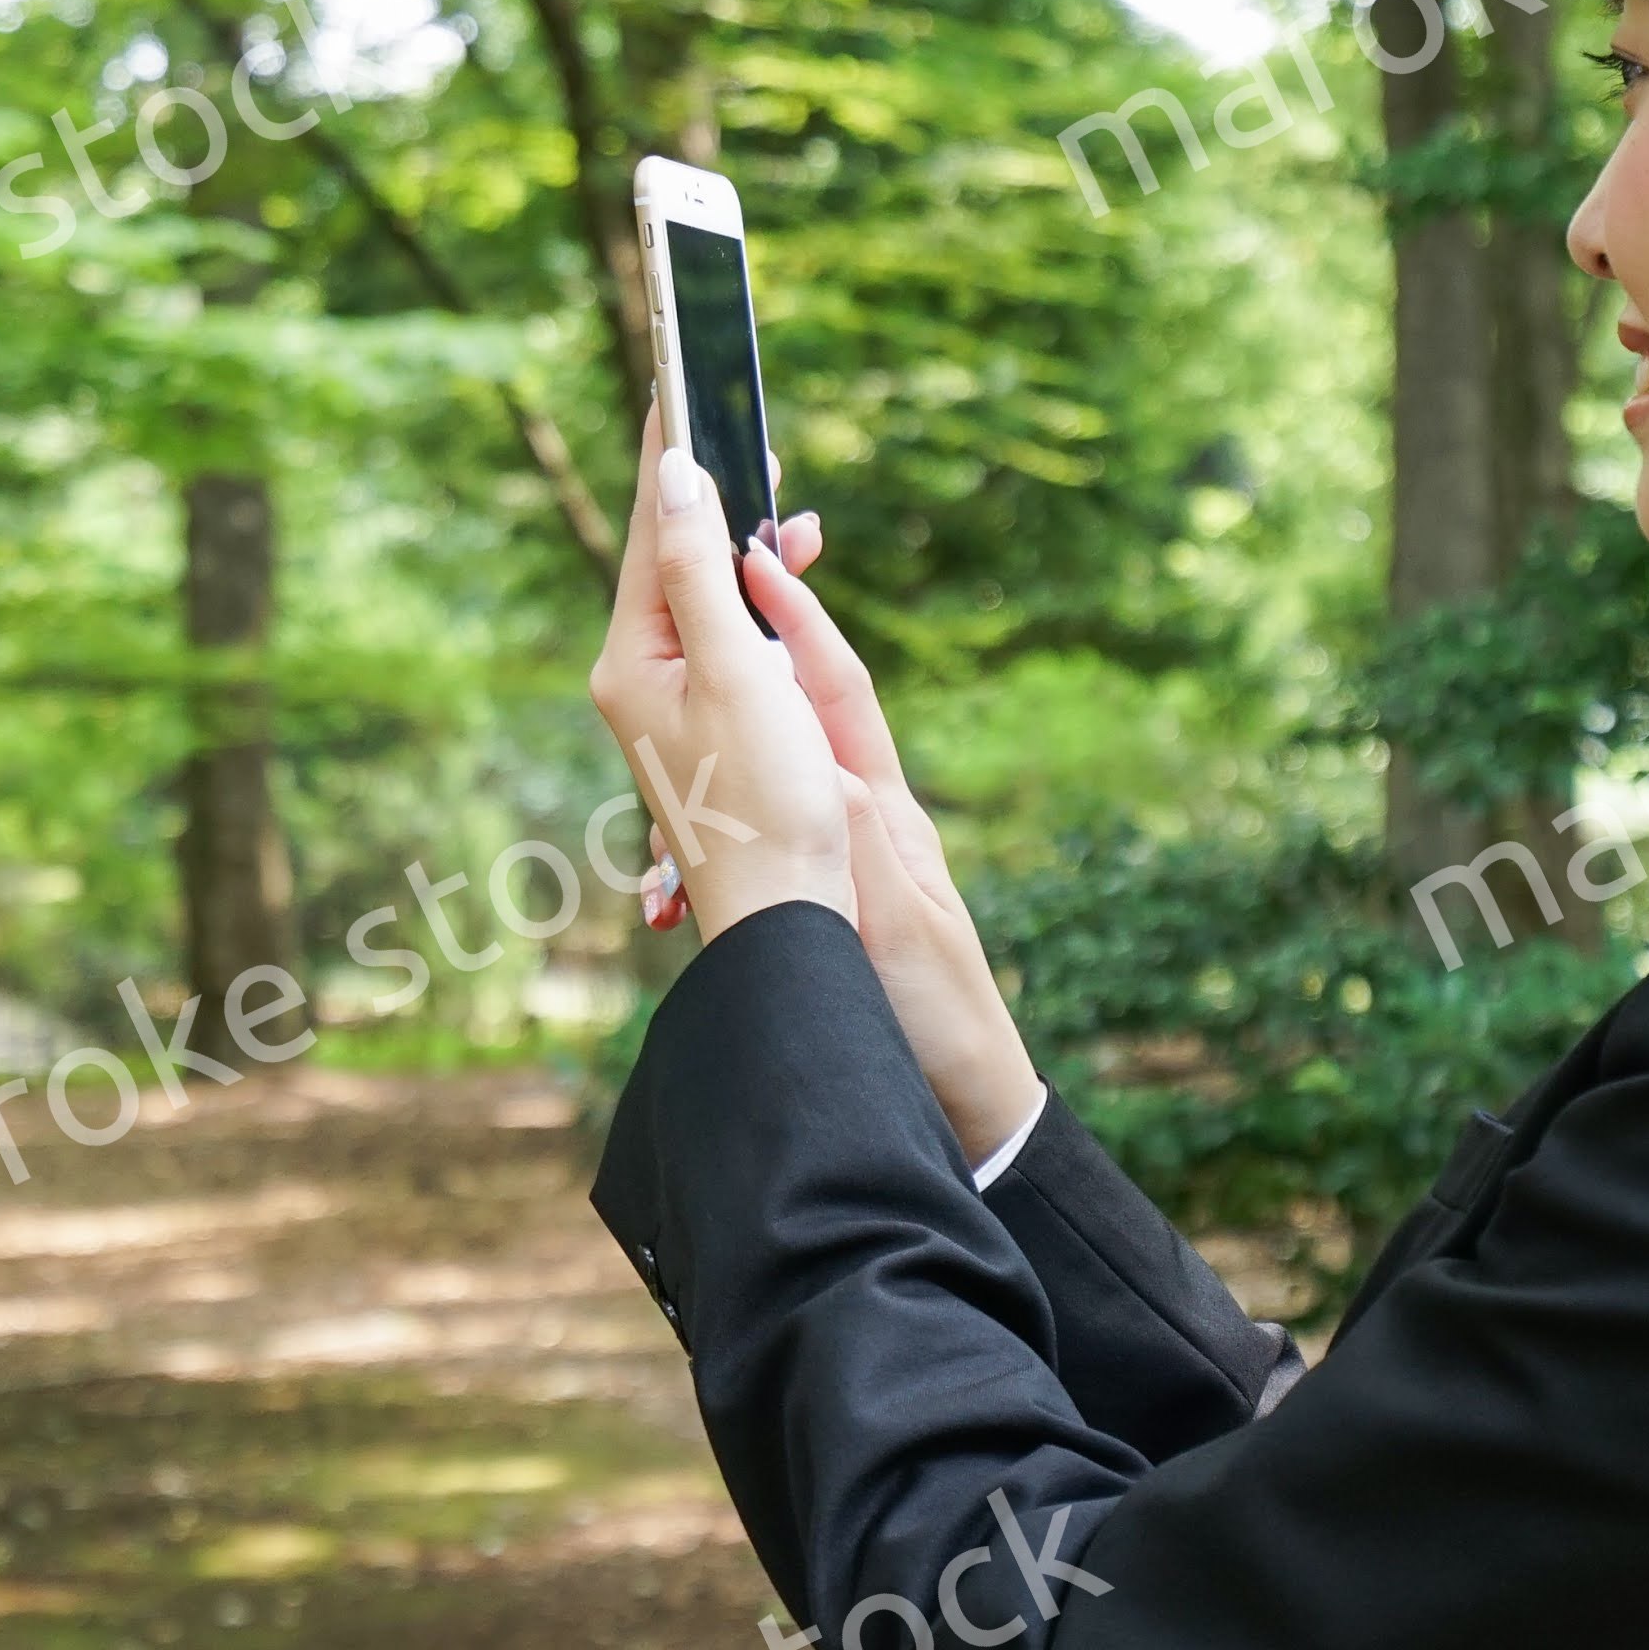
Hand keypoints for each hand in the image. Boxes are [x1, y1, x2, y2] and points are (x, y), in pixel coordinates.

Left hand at [588, 408, 859, 941]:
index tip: (675, 379)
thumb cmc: (765, 803)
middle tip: (749, 426)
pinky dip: (757, 598)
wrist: (788, 915)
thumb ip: (702, 572)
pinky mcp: (708, 720)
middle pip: (671, 556)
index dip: (669, 454)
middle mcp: (637, 674)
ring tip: (790, 511)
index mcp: (629, 659)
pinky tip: (787, 583)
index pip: (650, 530)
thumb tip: (678, 477)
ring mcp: (670, 699)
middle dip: (714, 493)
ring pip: (703, 593)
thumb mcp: (737, 672)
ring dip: (743, 546)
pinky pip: (726, 633)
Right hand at [742, 541, 1050, 1163]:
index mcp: (881, 810)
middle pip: (800, 700)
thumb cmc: (943, 1018)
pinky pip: (772, 813)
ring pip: (778, 752)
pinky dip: (730, 782)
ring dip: (732, 697)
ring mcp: (847, 852)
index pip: (836, 688)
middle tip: (708, 564)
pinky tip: (689, 791)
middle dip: (752, 629)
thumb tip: (824, 765)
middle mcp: (862, 817)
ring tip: (678, 653)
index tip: (753, 549)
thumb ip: (860, 846)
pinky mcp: (834, 895)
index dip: (798, 616)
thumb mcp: (899, 927)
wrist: (969, 1100)